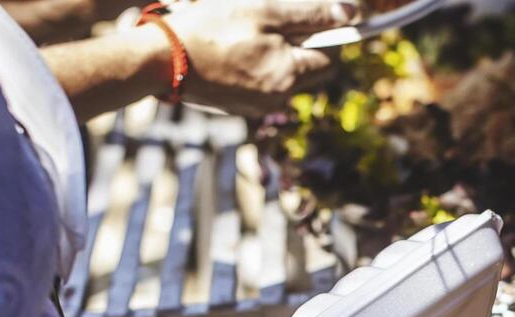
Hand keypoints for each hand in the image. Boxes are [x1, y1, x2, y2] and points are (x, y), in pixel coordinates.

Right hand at [169, 0, 349, 115]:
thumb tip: (351, 14)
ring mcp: (260, 106)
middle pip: (310, 71)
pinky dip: (259, 67)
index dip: (328, 34)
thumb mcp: (264, 11)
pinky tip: (237, 51)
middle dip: (304, 46)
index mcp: (289, 75)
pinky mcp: (241, 107)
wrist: (163, 59)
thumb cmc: (212, 29)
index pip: (331, 57)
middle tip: (276, 22)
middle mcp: (280, 98)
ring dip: (279, 56)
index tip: (314, 16)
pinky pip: (263, 86)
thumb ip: (310, 13)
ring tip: (250, 35)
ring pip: (286, 78)